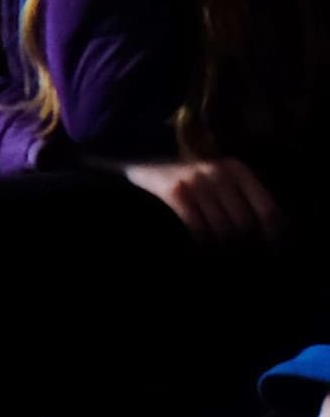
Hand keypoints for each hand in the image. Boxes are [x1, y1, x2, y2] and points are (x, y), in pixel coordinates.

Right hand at [125, 153, 283, 244]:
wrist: (142, 162)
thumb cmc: (190, 180)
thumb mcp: (220, 181)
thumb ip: (244, 200)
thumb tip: (276, 234)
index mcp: (237, 170)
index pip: (268, 211)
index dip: (273, 237)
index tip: (271, 252)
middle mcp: (219, 173)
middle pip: (244, 224)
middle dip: (243, 245)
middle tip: (238, 254)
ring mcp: (196, 181)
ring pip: (222, 230)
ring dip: (221, 247)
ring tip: (218, 251)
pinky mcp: (175, 192)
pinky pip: (198, 229)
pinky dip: (201, 242)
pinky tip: (200, 245)